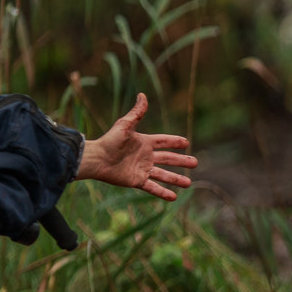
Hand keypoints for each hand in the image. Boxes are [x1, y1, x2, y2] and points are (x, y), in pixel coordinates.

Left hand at [78, 93, 197, 199]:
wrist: (97, 159)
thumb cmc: (109, 141)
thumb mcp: (124, 125)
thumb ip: (136, 112)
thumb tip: (142, 95)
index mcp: (144, 142)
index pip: (163, 141)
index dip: (174, 141)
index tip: (186, 143)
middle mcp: (145, 157)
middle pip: (168, 159)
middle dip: (181, 161)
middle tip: (195, 163)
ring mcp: (142, 170)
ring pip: (163, 175)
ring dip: (176, 178)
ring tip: (189, 183)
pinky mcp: (137, 181)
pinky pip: (153, 187)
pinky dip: (163, 192)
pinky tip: (174, 197)